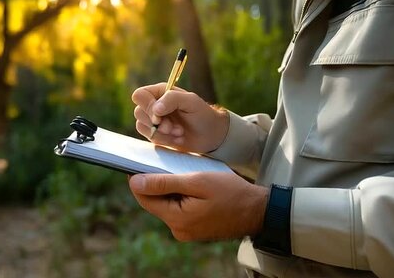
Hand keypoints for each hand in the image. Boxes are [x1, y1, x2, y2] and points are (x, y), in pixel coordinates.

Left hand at [128, 172, 267, 240]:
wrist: (258, 210)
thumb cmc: (231, 192)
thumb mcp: (197, 181)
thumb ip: (164, 182)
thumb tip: (134, 182)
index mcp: (176, 219)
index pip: (144, 198)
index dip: (138, 179)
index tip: (137, 161)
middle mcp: (178, 230)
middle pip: (154, 202)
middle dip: (156, 183)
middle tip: (164, 162)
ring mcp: (186, 231)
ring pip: (167, 205)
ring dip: (170, 188)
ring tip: (182, 172)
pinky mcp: (194, 229)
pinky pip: (179, 210)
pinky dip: (180, 196)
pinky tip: (191, 184)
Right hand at [131, 83, 228, 152]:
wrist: (210, 135)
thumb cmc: (202, 114)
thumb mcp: (191, 101)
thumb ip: (172, 99)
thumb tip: (155, 109)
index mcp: (160, 92)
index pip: (140, 95)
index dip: (147, 107)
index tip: (159, 117)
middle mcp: (154, 105)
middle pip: (138, 112)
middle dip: (157, 123)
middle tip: (173, 128)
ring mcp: (154, 120)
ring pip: (142, 126)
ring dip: (162, 133)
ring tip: (179, 133)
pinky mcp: (156, 134)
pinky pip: (150, 138)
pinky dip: (164, 140)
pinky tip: (178, 138)